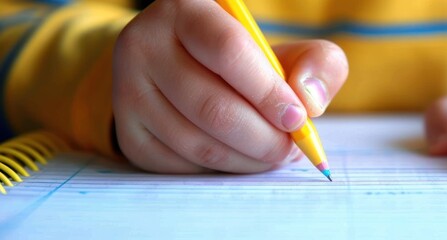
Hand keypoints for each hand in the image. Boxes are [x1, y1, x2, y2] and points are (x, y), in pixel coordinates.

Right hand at [112, 0, 347, 172]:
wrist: (188, 70)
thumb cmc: (248, 62)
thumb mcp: (287, 50)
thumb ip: (317, 64)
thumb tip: (310, 101)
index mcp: (184, 10)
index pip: (228, 52)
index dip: (268, 92)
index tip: (297, 118)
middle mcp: (144, 44)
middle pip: (212, 107)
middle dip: (264, 138)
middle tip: (290, 148)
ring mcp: (127, 90)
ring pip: (198, 143)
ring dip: (247, 159)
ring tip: (273, 154)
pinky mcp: (128, 131)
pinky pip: (183, 165)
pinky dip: (221, 169)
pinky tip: (241, 157)